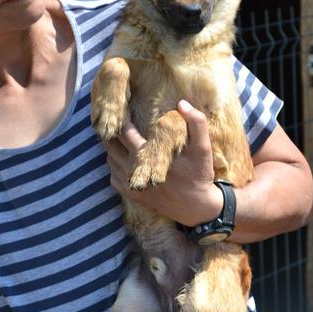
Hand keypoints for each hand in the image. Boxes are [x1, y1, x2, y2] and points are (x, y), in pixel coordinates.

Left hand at [106, 100, 222, 226]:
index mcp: (146, 156)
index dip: (120, 118)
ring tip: (121, 136)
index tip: (123, 107)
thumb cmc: (199, 175)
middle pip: (110, 145)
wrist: (196, 208)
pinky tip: (126, 158)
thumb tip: (182, 103)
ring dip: (113, 147)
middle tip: (118, 119)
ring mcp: (130, 185)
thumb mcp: (203, 149)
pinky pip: (112, 176)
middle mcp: (132, 171)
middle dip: (112, 131)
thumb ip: (196, 123)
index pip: (123, 131)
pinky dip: (115, 165)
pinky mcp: (131, 195)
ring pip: (109, 159)